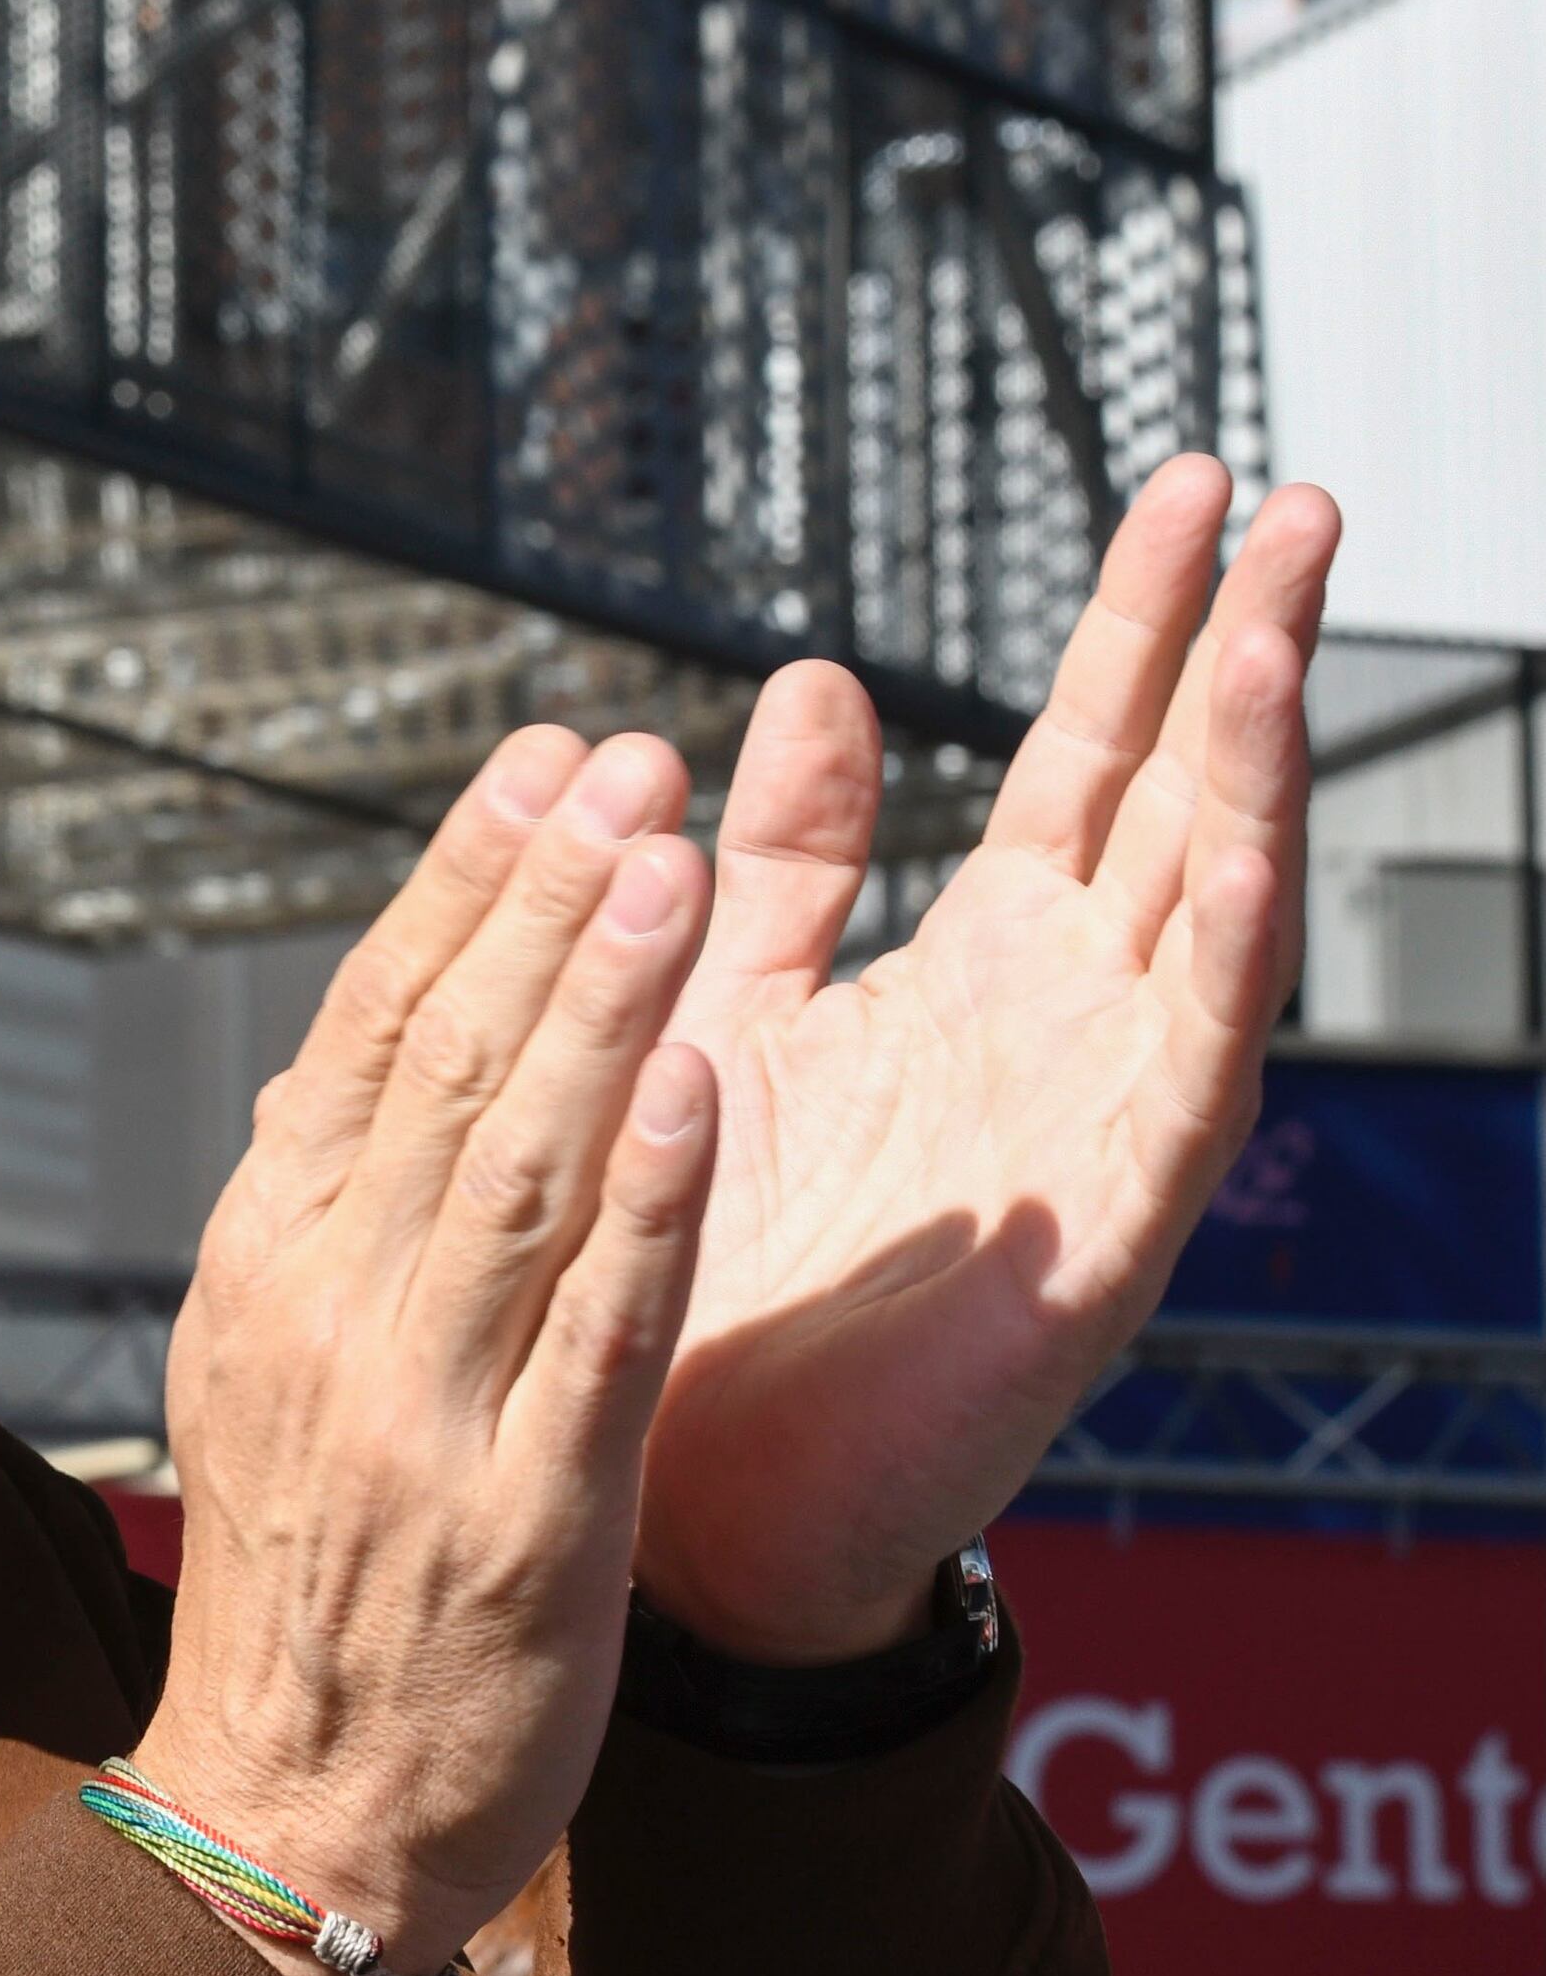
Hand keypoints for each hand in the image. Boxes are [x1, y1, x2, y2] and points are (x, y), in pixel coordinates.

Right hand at [148, 726, 717, 1975]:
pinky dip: (642, 1199)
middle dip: (540, 898)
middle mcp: (325, 1317)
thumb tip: (362, 1058)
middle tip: (627, 762)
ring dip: (597, 1000)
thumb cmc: (306, 1598)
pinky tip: (693, 1083)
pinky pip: (592, 1328)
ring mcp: (419, 1414)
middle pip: (437, 1068)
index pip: (359, 1035)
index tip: (546, 765)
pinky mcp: (523, 1514)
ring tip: (671, 860)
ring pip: (513, 1167)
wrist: (286, 1824)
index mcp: (262, 1271)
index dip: (458, 888)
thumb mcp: (268, 1381)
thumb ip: (325, 1226)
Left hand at [637, 457, 1336, 1659]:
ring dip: (1253, 757)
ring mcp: (1102, 1116)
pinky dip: (1225, 942)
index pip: (1082, 762)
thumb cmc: (706, 1262)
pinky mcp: (1106, 1219)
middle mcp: (1063, 1024)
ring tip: (1285, 613)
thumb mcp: (730, 1007)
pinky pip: (1190, 1059)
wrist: (683, 1488)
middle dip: (1238, 645)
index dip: (1135, 628)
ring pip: (1209, 900)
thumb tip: (812, 685)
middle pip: (1178, 796)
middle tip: (1293, 490)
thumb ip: (780, 862)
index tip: (1181, 487)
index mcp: (978, 972)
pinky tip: (1250, 832)